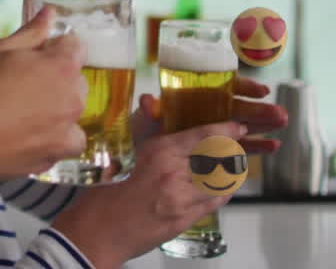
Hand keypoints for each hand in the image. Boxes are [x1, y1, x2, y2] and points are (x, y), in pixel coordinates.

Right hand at [0, 7, 88, 179]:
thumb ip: (32, 32)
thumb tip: (50, 14)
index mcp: (62, 66)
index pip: (75, 46)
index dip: (53, 47)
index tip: (33, 56)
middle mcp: (73, 97)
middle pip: (75, 78)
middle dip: (56, 76)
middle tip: (21, 84)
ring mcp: (69, 129)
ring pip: (71, 108)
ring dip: (56, 106)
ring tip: (22, 112)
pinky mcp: (57, 153)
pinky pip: (68, 139)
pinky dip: (55, 136)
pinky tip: (30, 133)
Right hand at [54, 120, 249, 263]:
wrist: (97, 233)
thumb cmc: (103, 194)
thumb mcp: (124, 153)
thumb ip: (144, 128)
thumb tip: (151, 101)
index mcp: (158, 152)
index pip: (203, 136)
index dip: (226, 130)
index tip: (237, 127)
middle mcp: (174, 174)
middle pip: (218, 157)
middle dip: (232, 151)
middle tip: (237, 147)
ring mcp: (182, 199)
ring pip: (221, 181)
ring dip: (231, 173)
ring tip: (234, 168)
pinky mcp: (184, 220)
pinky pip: (214, 203)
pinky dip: (222, 193)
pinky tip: (222, 189)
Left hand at [133, 78, 286, 154]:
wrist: (143, 162)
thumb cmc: (144, 136)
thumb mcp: (144, 121)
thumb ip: (149, 111)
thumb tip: (147, 100)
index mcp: (195, 98)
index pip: (223, 86)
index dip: (243, 86)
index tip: (260, 90)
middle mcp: (209, 111)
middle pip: (239, 106)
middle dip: (260, 109)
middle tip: (280, 113)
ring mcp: (216, 130)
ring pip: (245, 125)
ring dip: (264, 125)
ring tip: (282, 124)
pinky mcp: (219, 150)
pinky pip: (241, 146)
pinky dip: (257, 146)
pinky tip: (273, 147)